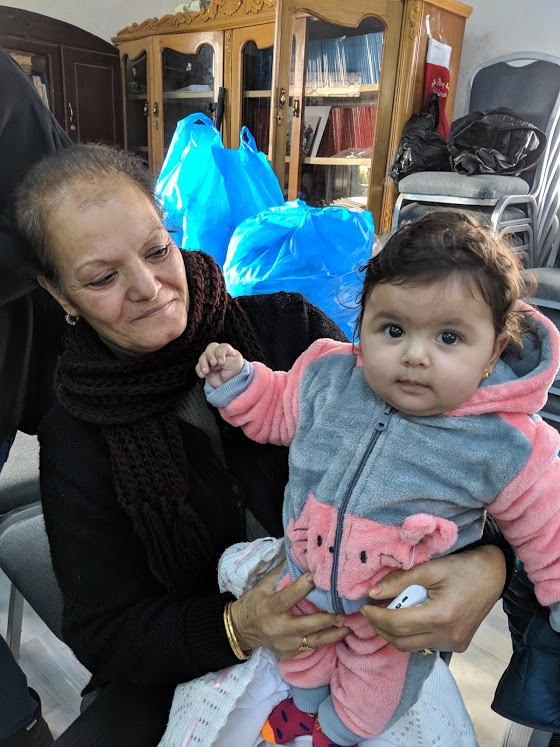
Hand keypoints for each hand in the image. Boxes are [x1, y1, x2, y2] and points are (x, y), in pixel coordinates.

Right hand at [195, 342, 243, 387]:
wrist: (230, 383)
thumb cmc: (234, 370)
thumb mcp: (235, 364)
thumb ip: (226, 360)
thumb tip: (214, 362)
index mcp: (227, 350)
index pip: (222, 347)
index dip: (220, 353)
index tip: (222, 362)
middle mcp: (217, 353)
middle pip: (210, 348)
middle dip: (210, 356)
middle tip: (213, 364)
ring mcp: (210, 360)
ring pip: (203, 357)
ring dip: (203, 363)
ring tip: (206, 371)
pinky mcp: (204, 367)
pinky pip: (198, 366)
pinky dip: (199, 370)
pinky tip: (202, 375)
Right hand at [230, 567, 350, 658]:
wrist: (241, 630)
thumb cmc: (254, 603)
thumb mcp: (262, 585)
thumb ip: (280, 573)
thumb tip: (298, 554)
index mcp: (269, 608)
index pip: (287, 597)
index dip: (302, 587)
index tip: (316, 577)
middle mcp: (277, 628)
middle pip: (306, 625)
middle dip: (327, 618)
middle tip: (344, 610)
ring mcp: (284, 643)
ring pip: (313, 641)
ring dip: (333, 634)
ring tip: (349, 626)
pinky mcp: (289, 653)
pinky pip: (309, 648)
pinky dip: (325, 641)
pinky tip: (338, 634)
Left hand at [361, 545, 505, 652]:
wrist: (494, 574)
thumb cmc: (464, 566)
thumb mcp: (430, 568)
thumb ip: (400, 581)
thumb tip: (372, 592)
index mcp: (441, 616)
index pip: (397, 625)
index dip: (376, 617)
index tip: (364, 606)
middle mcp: (448, 636)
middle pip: (402, 642)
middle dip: (381, 627)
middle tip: (372, 610)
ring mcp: (454, 644)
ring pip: (412, 646)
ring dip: (395, 632)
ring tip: (389, 612)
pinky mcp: (458, 645)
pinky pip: (425, 644)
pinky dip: (412, 634)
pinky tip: (410, 616)